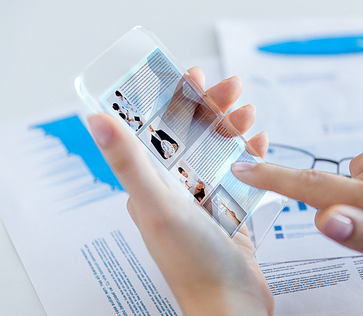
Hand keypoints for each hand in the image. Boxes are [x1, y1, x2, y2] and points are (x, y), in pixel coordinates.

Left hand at [88, 67, 272, 315]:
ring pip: (218, 153)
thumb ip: (129, 162)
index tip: (194, 75)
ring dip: (234, 129)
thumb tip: (95, 119)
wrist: (230, 307)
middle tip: (234, 88)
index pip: (160, 130)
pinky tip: (261, 143)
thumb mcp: (158, 205)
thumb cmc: (192, 262)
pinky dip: (250, 156)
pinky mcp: (230, 214)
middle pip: (193, 137)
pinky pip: (240, 176)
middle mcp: (176, 191)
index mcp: (153, 186)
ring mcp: (205, 202)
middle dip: (213, 108)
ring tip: (251, 113)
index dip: (176, 99)